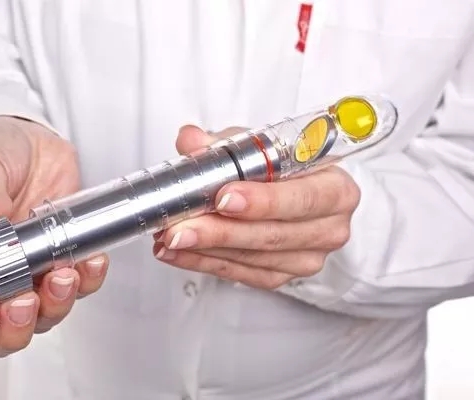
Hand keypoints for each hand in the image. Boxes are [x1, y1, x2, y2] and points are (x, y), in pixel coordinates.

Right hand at [0, 116, 108, 357]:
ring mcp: (28, 270)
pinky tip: (91, 261)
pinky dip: (88, 280)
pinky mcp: (60, 260)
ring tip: (64, 275)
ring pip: (41, 313)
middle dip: (14, 326)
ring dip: (55, 304)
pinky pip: (79, 284)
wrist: (33, 139)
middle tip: (26, 301)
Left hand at [153, 125, 359, 289]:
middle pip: (272, 235)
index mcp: (335, 189)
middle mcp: (329, 228)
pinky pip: (241, 274)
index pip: (302, 198)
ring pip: (252, 259)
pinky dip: (204, 263)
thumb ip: (223, 144)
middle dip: (220, 232)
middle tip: (180, 227)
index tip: (223, 198)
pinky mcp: (281, 276)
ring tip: (169, 238)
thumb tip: (191, 141)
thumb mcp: (255, 146)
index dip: (263, 200)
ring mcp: (307, 259)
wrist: (289, 195)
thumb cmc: (279, 169)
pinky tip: (179, 253)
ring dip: (205, 250)